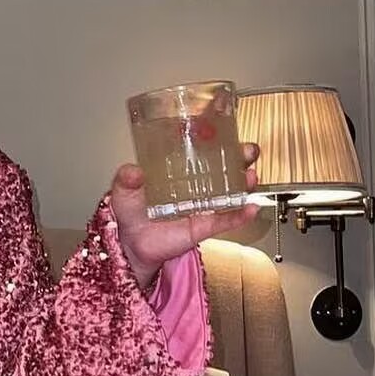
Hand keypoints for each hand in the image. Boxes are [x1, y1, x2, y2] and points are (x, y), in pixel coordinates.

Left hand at [111, 145, 260, 291]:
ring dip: (245, 184)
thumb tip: (132, 171)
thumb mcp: (125, 190)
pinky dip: (240, 216)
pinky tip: (250, 209)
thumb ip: (127, 178)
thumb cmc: (130, 213)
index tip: (227, 132)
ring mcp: (203, 206)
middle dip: (241, 158)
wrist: (132, 243)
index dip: (218, 142)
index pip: (203, 152)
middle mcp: (196, 187)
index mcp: (179, 172)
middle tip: (247, 150)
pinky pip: (226, 221)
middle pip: (226, 168)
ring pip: (231, 192)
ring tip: (250, 176)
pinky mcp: (204, 226)